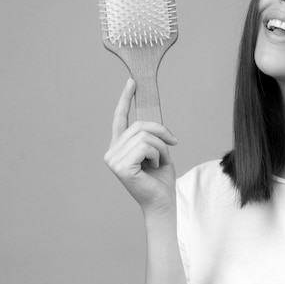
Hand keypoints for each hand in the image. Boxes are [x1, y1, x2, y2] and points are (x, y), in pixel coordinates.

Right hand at [103, 79, 178, 215]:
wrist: (162, 201)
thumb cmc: (160, 179)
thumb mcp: (157, 150)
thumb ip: (150, 135)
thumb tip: (152, 122)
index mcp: (118, 147)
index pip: (120, 118)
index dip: (125, 99)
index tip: (132, 82)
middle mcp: (111, 152)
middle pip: (140, 125)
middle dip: (161, 133)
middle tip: (172, 144)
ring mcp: (113, 159)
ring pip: (146, 136)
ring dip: (162, 148)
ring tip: (160, 162)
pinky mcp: (121, 166)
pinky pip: (147, 146)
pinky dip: (158, 155)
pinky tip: (155, 168)